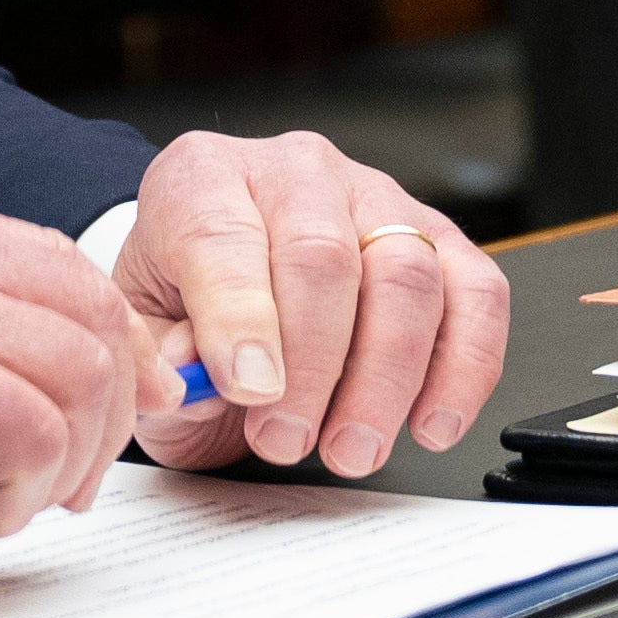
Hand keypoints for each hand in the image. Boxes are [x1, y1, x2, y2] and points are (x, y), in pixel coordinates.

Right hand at [0, 187, 158, 562]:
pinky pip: (32, 434)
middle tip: (50, 487)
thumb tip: (19, 416)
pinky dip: (11, 497)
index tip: (82, 427)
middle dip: (96, 417)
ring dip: (51, 464)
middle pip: (89, 313)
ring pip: (79, 372)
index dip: (92, 356)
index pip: (56, 270)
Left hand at [115, 131, 513, 480]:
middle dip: (312, 364)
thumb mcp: (139, 332)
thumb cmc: (181, 309)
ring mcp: (377, 198)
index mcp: (203, 178)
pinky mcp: (441, 240)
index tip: (246, 389)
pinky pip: (477, 294)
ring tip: (352, 446)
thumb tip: (199, 376)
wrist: (221, 292)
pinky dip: (465, 367)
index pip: (224, 235)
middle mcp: (296, 171)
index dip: (239, 318)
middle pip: (323, 254)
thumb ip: (158, 353)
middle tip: (289, 438)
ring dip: (386, 378)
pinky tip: (431, 422)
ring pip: (407, 273)